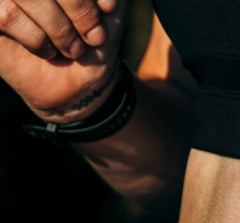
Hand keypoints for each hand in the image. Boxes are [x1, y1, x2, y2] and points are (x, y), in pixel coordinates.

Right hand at [0, 0, 124, 122]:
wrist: (81, 79)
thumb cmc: (94, 33)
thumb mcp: (112, 5)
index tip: (109, 9)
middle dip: (76, 8)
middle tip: (94, 37)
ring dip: (58, 29)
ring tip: (72, 48)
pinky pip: (7, 16)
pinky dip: (36, 39)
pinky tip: (47, 50)